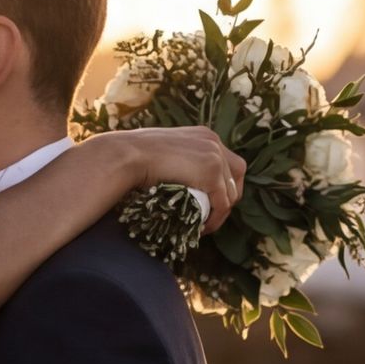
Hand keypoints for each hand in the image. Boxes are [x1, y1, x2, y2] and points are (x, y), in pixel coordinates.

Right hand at [114, 126, 244, 231]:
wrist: (127, 155)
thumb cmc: (135, 157)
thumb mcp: (166, 154)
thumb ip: (181, 162)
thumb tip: (182, 182)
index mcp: (204, 135)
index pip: (227, 163)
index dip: (222, 185)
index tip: (209, 202)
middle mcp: (214, 142)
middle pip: (237, 176)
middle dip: (226, 198)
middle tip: (209, 215)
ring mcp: (215, 156)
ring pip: (231, 193)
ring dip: (219, 213)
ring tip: (202, 224)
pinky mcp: (212, 173)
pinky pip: (222, 204)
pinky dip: (215, 219)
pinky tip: (201, 227)